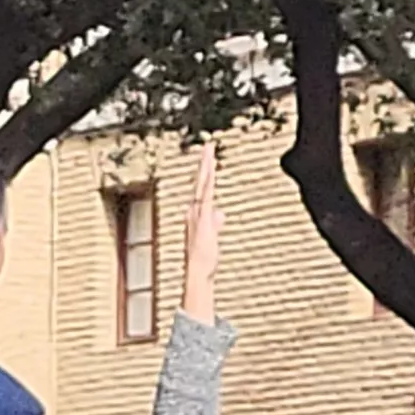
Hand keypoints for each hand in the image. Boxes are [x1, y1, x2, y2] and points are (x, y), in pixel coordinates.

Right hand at [182, 140, 223, 322]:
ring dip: (206, 167)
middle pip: (200, 181)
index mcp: (196, 212)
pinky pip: (207, 194)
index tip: (208, 158)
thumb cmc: (204, 256)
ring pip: (202, 184)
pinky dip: (208, 181)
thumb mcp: (212, 234)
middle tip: (208, 146)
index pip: (201, 188)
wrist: (198, 269)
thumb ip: (216, 222)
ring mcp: (197, 212)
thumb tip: (220, 213)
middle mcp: (193, 209)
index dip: (204, 172)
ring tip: (209, 151)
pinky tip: (212, 170)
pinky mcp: (203, 217)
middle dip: (204, 163)